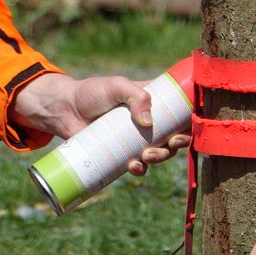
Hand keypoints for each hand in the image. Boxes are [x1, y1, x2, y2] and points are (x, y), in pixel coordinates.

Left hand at [11, 73, 191, 174]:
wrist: (65, 110)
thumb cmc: (92, 92)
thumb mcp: (116, 85)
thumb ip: (135, 95)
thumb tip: (148, 123)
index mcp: (153, 103)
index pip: (180, 112)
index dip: (190, 122)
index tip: (189, 127)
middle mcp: (148, 122)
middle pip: (174, 136)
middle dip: (177, 144)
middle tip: (169, 143)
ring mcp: (135, 140)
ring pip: (159, 153)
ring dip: (160, 158)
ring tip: (147, 156)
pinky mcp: (121, 155)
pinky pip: (138, 166)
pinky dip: (139, 169)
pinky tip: (133, 167)